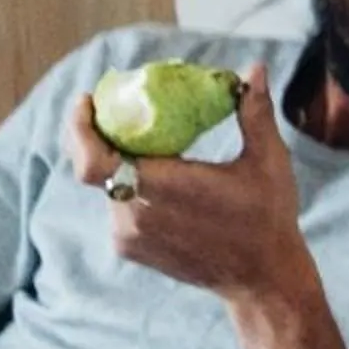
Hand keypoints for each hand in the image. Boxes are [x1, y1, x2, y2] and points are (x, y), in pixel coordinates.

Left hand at [65, 62, 314, 309]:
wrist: (262, 280)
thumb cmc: (267, 218)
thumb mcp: (268, 161)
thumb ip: (255, 112)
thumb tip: (255, 68)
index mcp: (163, 187)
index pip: (94, 159)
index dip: (80, 129)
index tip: (86, 101)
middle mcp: (135, 214)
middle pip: (94, 167)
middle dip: (98, 135)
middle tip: (108, 109)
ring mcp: (129, 236)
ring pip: (107, 185)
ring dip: (118, 162)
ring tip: (139, 141)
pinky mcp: (130, 249)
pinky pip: (117, 207)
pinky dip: (129, 186)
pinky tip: (154, 177)